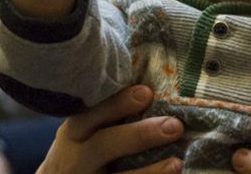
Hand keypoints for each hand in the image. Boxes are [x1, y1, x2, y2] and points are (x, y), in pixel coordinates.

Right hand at [37, 86, 183, 173]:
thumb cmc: (81, 149)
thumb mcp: (83, 131)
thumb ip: (107, 112)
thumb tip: (153, 84)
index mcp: (74, 132)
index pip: (92, 114)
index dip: (118, 104)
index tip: (146, 92)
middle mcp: (76, 157)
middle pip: (103, 145)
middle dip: (139, 135)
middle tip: (174, 125)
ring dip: (149, 170)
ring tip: (176, 162)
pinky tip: (170, 172)